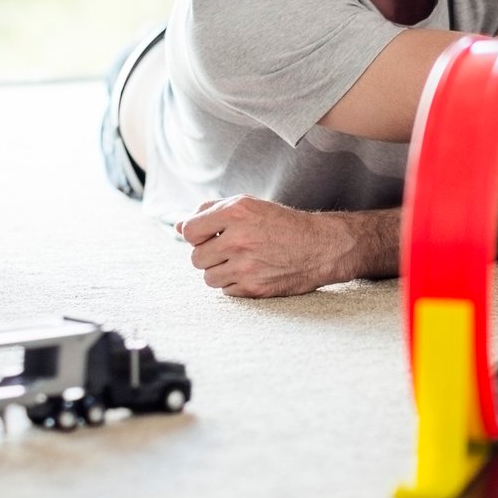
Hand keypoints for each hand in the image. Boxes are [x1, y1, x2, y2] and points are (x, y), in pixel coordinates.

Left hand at [177, 195, 352, 297]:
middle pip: (195, 257)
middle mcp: (238, 239)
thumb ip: (210, 211)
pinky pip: (226, 291)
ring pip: (208, 277)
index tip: (210, 235)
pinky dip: (234, 284)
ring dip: (220, 271)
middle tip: (229, 250)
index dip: (196, 235)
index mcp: (236, 213)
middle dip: (208, 255)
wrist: (320, 247)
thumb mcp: (248, 205)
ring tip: (241, 262)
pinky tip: (252, 272)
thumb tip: (178, 226)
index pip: (189, 231)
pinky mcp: (254, 288)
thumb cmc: (281, 224)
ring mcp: (246, 266)